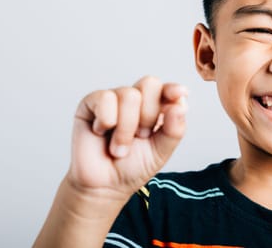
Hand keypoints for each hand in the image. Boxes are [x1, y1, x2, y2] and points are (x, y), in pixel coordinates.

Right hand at [67, 76, 187, 199]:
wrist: (104, 186)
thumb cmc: (132, 167)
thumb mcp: (161, 151)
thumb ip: (174, 129)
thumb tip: (180, 105)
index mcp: (155, 108)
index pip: (166, 89)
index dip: (173, 89)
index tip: (181, 94)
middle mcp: (135, 99)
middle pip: (149, 84)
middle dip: (149, 115)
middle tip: (141, 137)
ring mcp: (113, 99)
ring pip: (129, 95)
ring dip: (126, 128)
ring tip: (120, 146)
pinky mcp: (91, 103)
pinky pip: (105, 98)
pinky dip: (106, 122)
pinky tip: (101, 133)